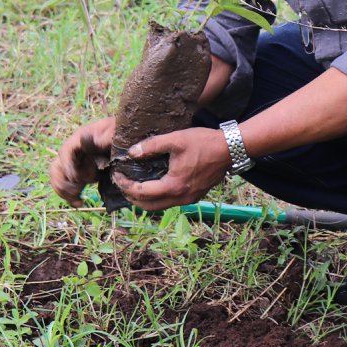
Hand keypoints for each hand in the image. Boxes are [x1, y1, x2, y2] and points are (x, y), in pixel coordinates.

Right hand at [48, 117, 114, 206]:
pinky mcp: (79, 173)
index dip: (67, 166)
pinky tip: (79, 203)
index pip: (64, 152)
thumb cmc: (118, 132)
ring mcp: (75, 163)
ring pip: (59, 179)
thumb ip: (105, 137)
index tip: (76, 179)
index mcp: (79, 140)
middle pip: (56, 167)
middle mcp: (73, 152)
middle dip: (63, 182)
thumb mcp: (114, 132)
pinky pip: (67, 185)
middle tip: (77, 191)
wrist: (123, 137)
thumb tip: (89, 140)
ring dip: (65, 191)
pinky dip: (70, 196)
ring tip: (79, 199)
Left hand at [113, 126, 232, 211]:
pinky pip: (170, 201)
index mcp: (174, 186)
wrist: (230, 148)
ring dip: (144, 199)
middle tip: (121, 183)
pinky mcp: (195, 196)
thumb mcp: (175, 139)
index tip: (116, 175)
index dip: (125, 185)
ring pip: (160, 206)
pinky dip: (158, 197)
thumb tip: (131, 152)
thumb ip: (151, 146)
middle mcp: (181, 197)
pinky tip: (153, 183)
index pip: (141, 192)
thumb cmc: (204, 142)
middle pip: (148, 206)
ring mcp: (189, 199)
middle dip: (131, 197)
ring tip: (133, 185)